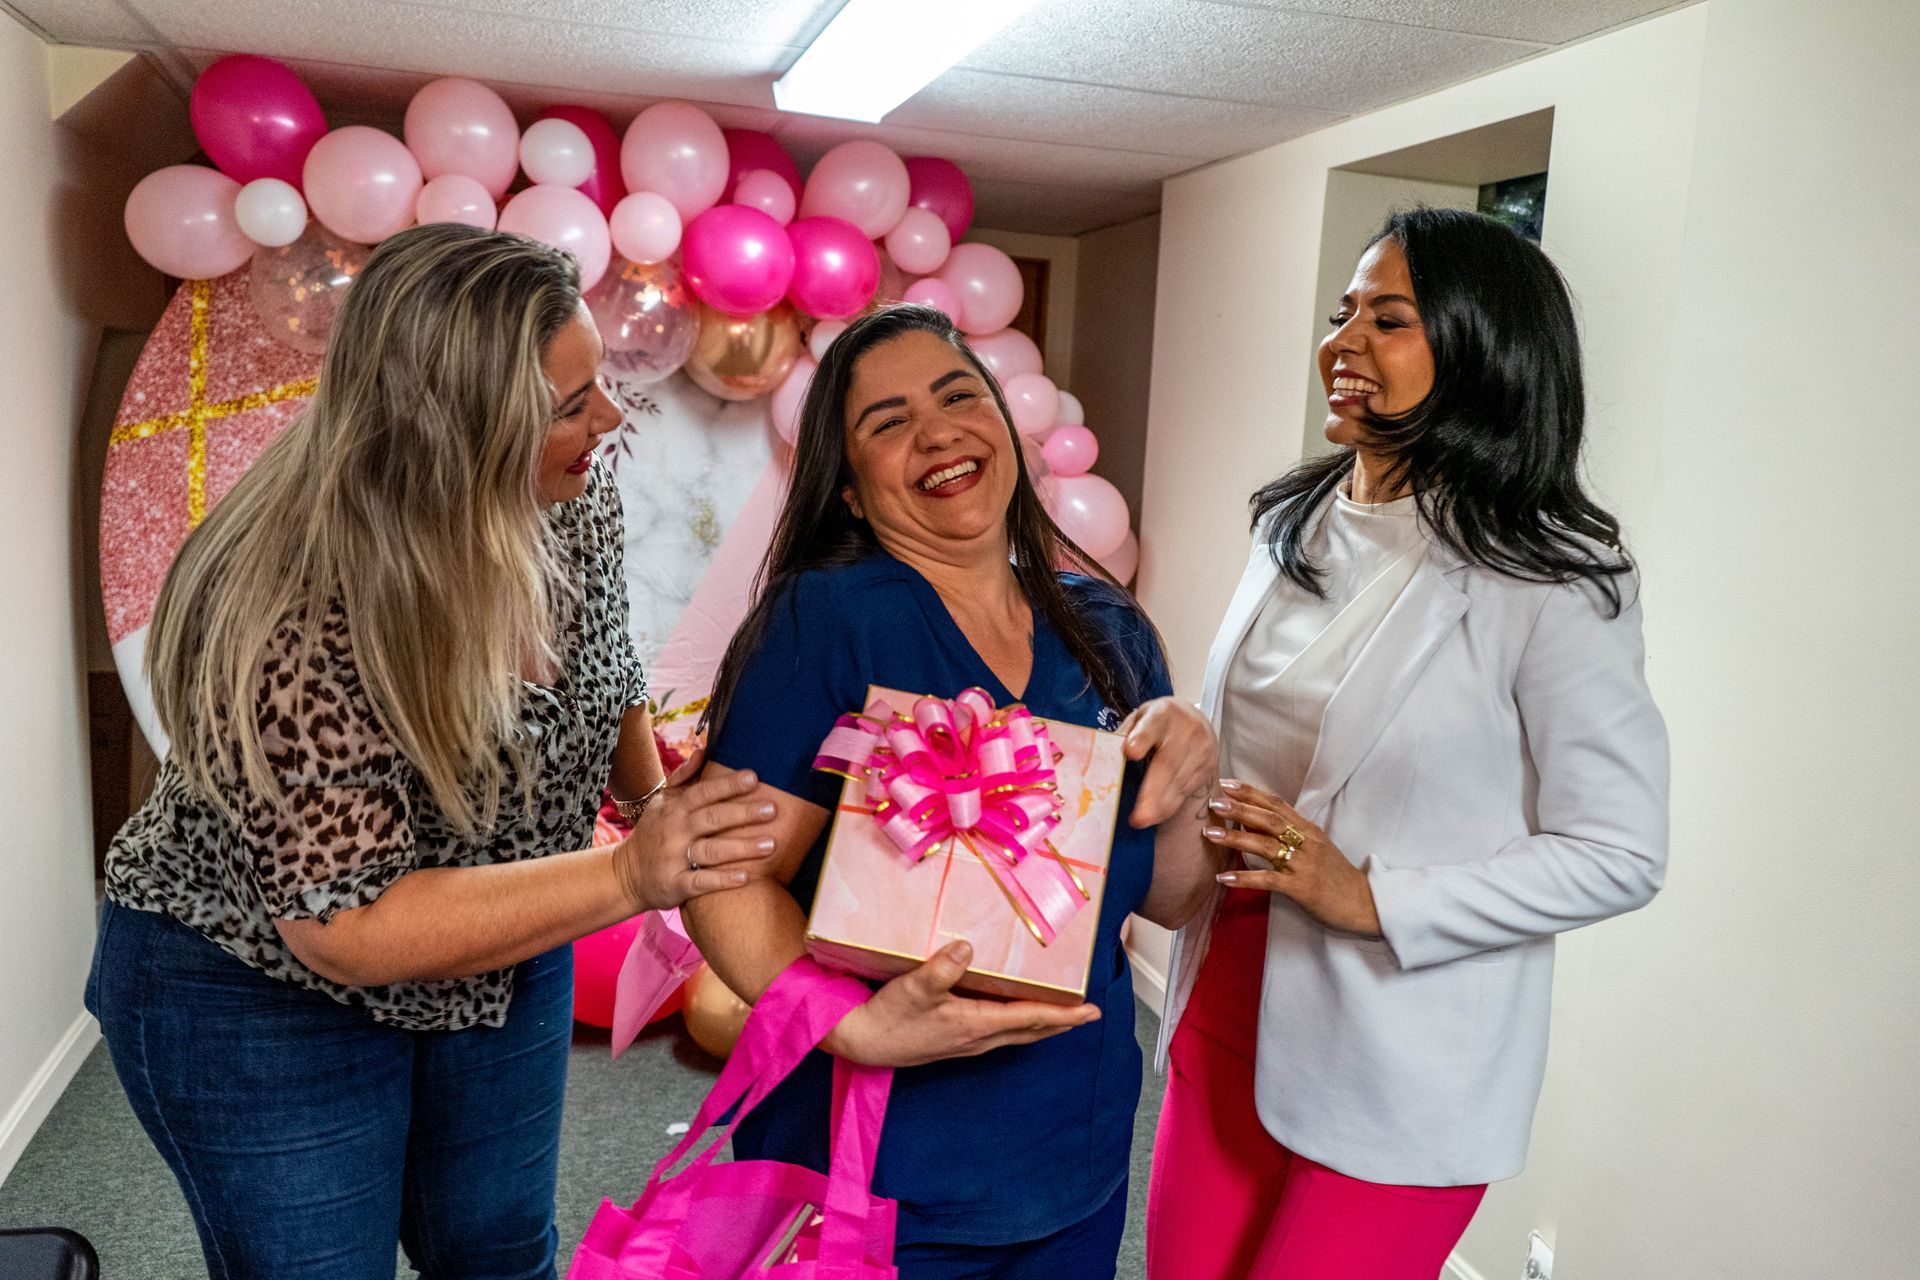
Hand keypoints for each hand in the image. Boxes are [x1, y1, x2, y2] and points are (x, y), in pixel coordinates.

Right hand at [614, 747, 778, 910]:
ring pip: (710, 851)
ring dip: (740, 848)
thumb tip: (704, 749)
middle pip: (711, 818)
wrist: (626, 874)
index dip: (727, 785)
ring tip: (770, 845)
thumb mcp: (662, 802)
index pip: (703, 792)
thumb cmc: (654, 833)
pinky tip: (745, 877)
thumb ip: (684, 777)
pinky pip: (700, 882)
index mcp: (675, 808)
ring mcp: (674, 858)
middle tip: (772, 809)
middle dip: (742, 813)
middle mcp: (674, 831)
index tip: (753, 777)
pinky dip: (721, 880)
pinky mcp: (675, 885)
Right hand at [822, 941, 1100, 1067]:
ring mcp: (966, 1044)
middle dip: (1061, 1022)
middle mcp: (977, 1038)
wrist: (863, 1043)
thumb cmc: (889, 1016)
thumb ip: (942, 967)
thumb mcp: (914, 986)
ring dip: (1041, 1025)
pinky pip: (999, 1034)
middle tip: (1087, 1014)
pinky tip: (1012, 1017)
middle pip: (1030, 1031)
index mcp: (975, 1024)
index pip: (1030, 1018)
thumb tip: (967, 946)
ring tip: (1061, 1017)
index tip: (1091, 1011)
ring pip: (1016, 1035)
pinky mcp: (954, 1042)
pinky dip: (1017, 1026)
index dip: (1063, 1014)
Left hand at [1118, 697, 1218, 827]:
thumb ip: (1126, 735)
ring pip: (1179, 782)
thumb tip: (1101, 758)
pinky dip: (1169, 806)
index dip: (1142, 738)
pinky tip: (1156, 816)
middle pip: (1167, 762)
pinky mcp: (1207, 768)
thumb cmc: (1158, 722)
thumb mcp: (1141, 719)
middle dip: (1152, 791)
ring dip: (1159, 806)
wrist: (1196, 720)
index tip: (1130, 752)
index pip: (1152, 725)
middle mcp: (1186, 730)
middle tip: (1138, 817)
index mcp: (1162, 713)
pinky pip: (1186, 791)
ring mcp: (1200, 750)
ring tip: (1141, 821)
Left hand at [1206, 778, 1382, 936]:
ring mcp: (1304, 865)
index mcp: (1309, 830)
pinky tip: (1224, 878)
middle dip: (1240, 809)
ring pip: (1266, 846)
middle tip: (1214, 802)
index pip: (1277, 805)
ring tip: (1210, 833)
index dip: (1252, 793)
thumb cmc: (1336, 876)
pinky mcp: (1302, 888)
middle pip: (1270, 820)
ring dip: (1235, 839)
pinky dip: (1245, 879)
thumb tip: (1257, 822)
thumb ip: (1292, 834)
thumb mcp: (1317, 848)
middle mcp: (1307, 843)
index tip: (1226, 783)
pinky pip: (1269, 880)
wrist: (1364, 904)